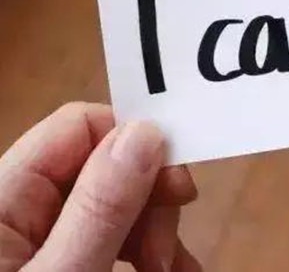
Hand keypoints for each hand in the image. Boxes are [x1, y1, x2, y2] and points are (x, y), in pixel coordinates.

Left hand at [0, 102, 201, 271]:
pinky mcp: (63, 258)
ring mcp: (44, 234)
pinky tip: (167, 267)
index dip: (136, 143)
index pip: (80, 126)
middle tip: (166, 251)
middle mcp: (23, 204)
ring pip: (119, 200)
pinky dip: (147, 247)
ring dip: (158, 228)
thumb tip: (148, 131)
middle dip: (152, 199)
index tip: (177, 187)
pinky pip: (114, 233)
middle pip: (108, 165)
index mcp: (5, 194)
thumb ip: (100, 207)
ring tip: (173, 268)